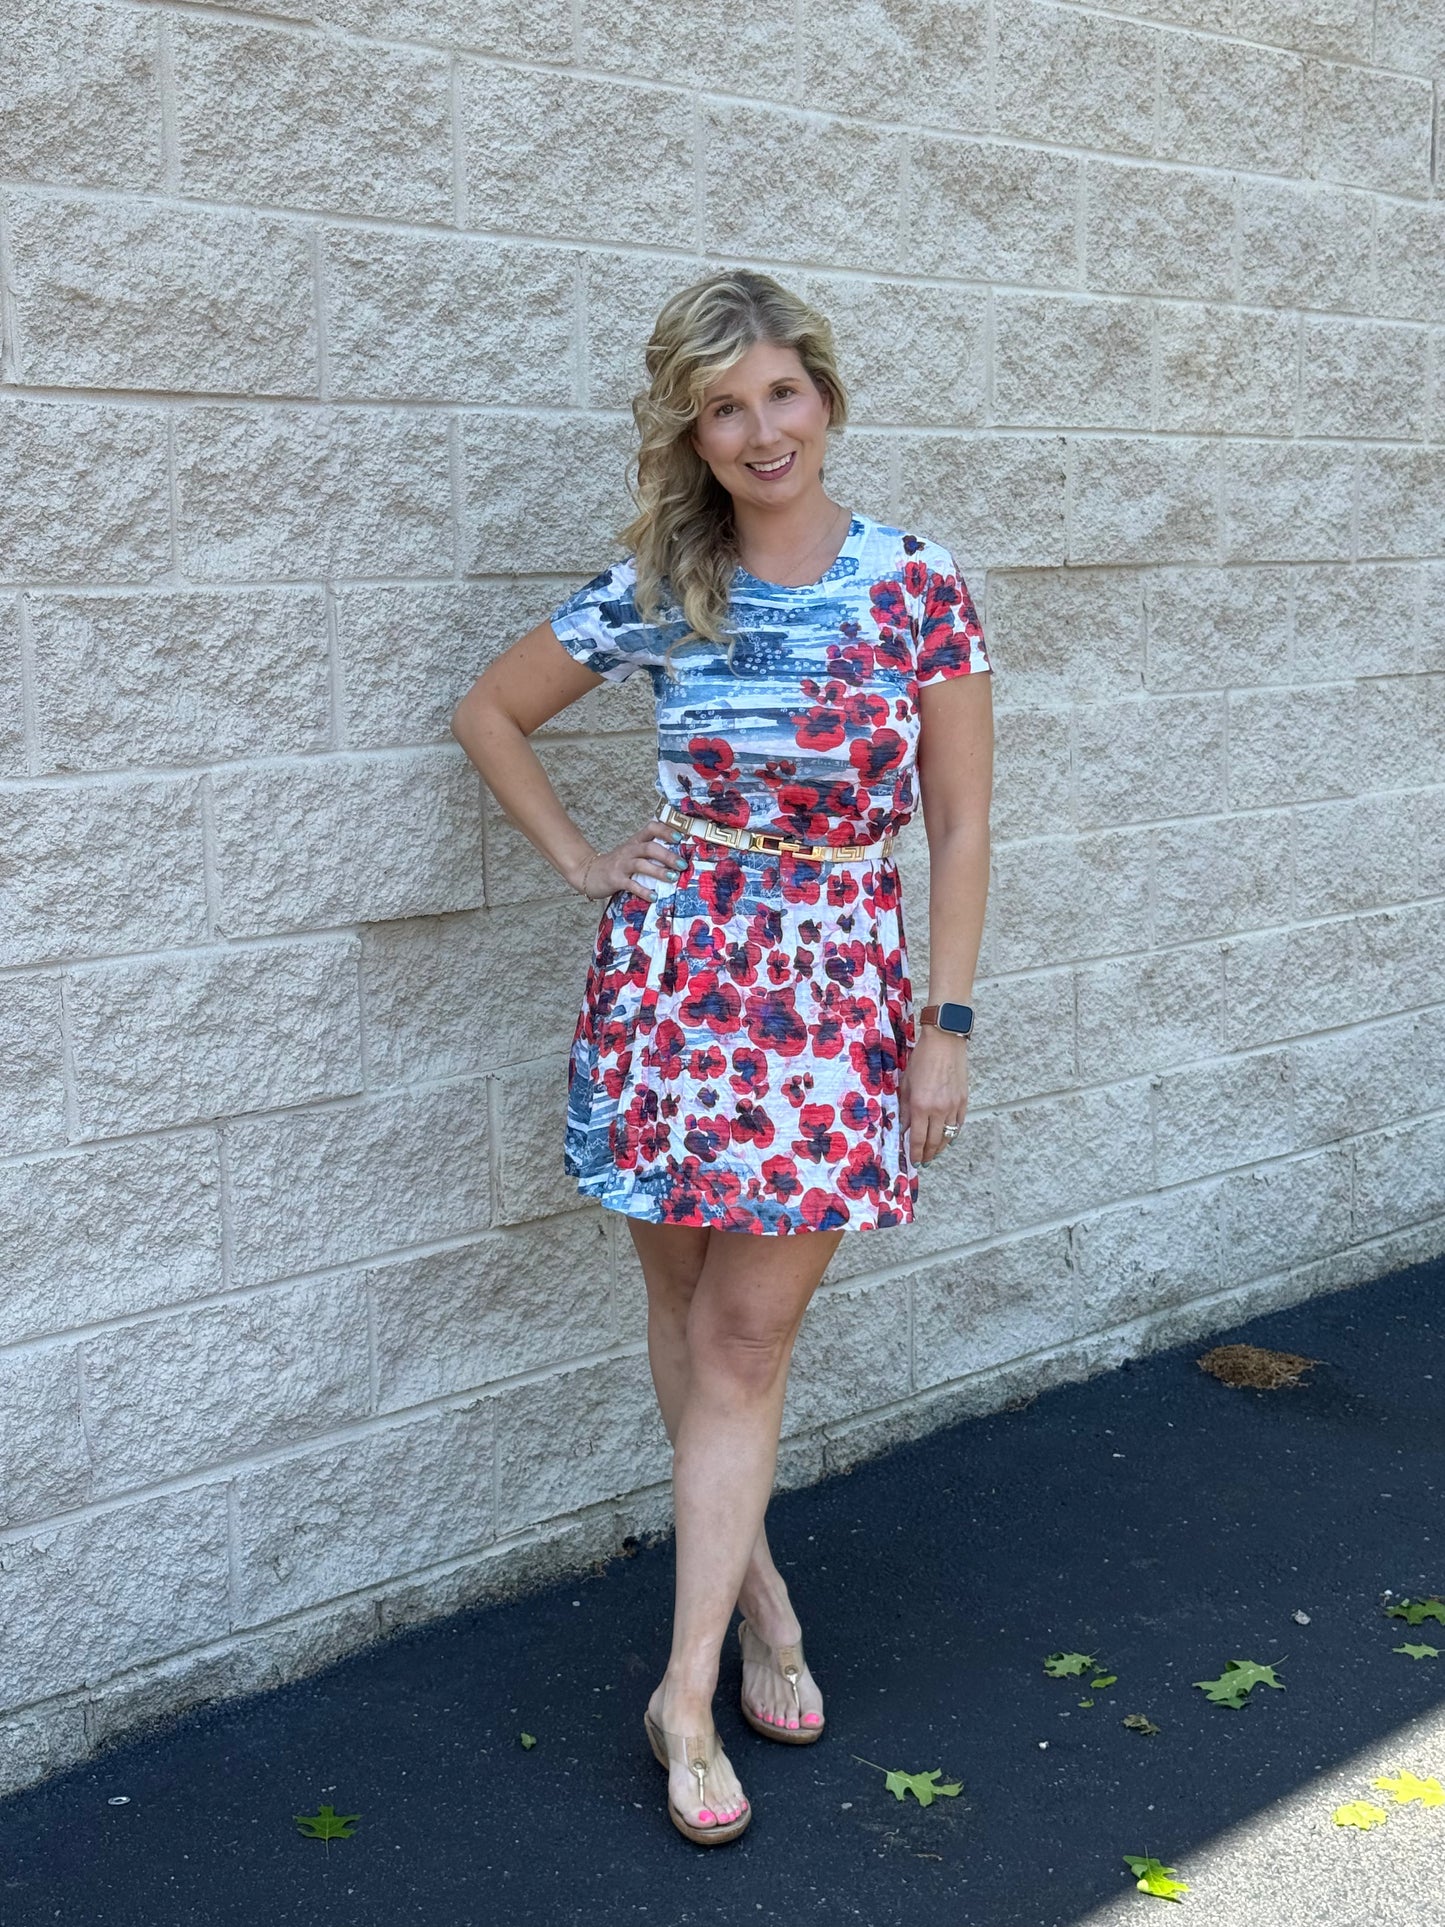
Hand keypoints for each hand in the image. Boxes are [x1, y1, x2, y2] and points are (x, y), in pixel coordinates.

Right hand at [574, 819, 687, 900]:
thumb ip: (649, 852)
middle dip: (667, 856)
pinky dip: (643, 891)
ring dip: (659, 871)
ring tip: (673, 878)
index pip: (651, 828)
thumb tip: (678, 857)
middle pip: (649, 847)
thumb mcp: (632, 852)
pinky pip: (631, 885)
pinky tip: (654, 897)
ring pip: (641, 864)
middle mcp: (629, 850)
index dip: (665, 830)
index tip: (680, 837)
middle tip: (682, 864)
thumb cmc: (617, 864)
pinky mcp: (616, 880)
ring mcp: (621, 865)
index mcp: (635, 841)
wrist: (588, 872)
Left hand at [898, 1025, 969, 1164]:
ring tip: (934, 1154)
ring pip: (948, 1136)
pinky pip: (958, 1125)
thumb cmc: (921, 1059)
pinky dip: (953, 1134)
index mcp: (920, 1106)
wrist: (945, 1042)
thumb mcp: (906, 1083)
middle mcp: (938, 1110)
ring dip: (941, 1148)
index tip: (913, 1161)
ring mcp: (953, 1107)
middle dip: (928, 1155)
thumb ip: (903, 1108)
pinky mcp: (963, 1101)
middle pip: (934, 1141)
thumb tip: (902, 1128)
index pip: (918, 1138)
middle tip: (923, 1161)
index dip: (915, 1152)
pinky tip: (948, 1138)